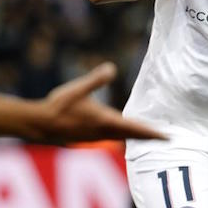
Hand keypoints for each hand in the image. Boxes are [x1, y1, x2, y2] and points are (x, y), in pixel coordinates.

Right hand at [37, 63, 166, 142]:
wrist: (40, 124)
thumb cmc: (58, 105)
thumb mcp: (78, 88)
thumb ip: (96, 79)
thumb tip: (112, 67)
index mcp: (105, 121)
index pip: (134, 128)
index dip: (152, 132)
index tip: (167, 137)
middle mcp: (103, 132)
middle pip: (131, 137)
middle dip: (148, 137)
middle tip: (165, 139)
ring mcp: (95, 138)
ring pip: (121, 139)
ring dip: (135, 138)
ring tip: (147, 136)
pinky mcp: (88, 139)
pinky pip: (111, 140)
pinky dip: (122, 137)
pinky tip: (119, 134)